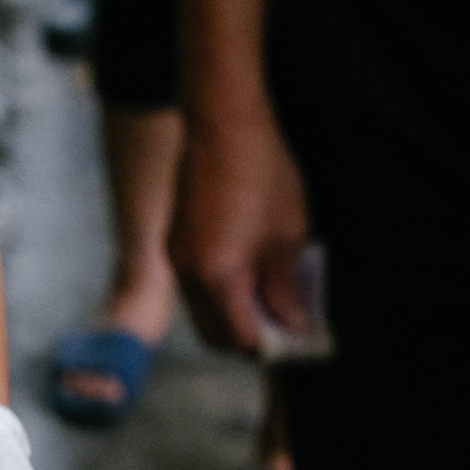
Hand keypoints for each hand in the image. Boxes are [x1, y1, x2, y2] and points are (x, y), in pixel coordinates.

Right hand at [169, 99, 312, 356]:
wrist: (223, 124)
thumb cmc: (261, 174)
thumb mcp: (288, 234)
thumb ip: (287, 286)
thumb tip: (293, 321)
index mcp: (218, 278)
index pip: (242, 338)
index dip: (271, 345)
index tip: (295, 338)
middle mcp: (188, 275)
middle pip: (214, 334)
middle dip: (247, 338)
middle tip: (282, 325)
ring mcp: (176, 257)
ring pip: (202, 311)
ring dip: (232, 314)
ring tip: (268, 294)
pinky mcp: (174, 240)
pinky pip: (194, 284)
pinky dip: (219, 290)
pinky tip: (248, 268)